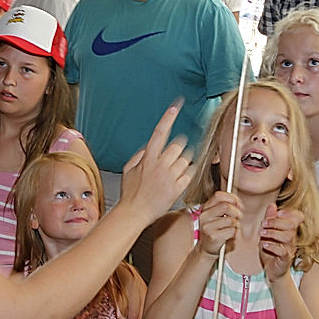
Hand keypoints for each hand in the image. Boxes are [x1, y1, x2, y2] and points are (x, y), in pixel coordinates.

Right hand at [119, 104, 193, 224]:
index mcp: (147, 158)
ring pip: (187, 159)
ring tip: (175, 172)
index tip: (176, 106)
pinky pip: (190, 173)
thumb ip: (140, 155)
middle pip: (179, 145)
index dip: (168, 118)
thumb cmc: (130, 193)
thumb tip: (150, 146)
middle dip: (179, 149)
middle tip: (174, 158)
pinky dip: (188, 174)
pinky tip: (179, 179)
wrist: (134, 213)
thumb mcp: (128, 170)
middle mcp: (159, 165)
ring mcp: (169, 176)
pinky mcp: (177, 188)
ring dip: (184, 162)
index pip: (159, 132)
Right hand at [197, 191, 240, 254]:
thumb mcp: (218, 216)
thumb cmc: (215, 231)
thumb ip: (226, 206)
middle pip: (226, 206)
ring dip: (235, 225)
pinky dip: (233, 234)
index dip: (231, 198)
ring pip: (230, 220)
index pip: (218, 196)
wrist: (207, 248)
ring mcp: (207, 227)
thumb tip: (238, 202)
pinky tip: (228, 236)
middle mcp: (204, 216)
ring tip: (230, 229)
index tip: (238, 203)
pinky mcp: (213, 236)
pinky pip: (231, 231)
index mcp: (205, 208)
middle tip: (239, 217)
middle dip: (236, 212)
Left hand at [260, 204, 301, 281]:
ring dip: (273, 233)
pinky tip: (265, 245)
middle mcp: (292, 238)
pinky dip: (273, 246)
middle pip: (291, 225)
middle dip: (276, 222)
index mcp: (289, 230)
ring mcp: (289, 249)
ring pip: (288, 237)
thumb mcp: (266, 232)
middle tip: (263, 224)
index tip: (278, 212)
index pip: (298, 217)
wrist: (272, 271)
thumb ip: (269, 219)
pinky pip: (283, 251)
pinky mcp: (285, 259)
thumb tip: (272, 205)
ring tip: (262, 234)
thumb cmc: (270, 251)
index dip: (290, 213)